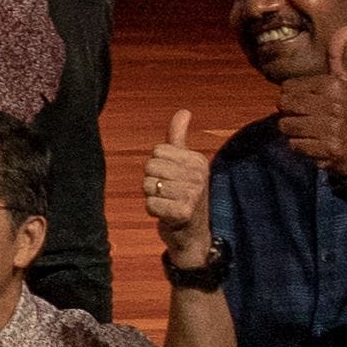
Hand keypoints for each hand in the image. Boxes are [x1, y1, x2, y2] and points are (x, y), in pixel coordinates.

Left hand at [143, 108, 212, 268]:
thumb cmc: (183, 196)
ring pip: (147, 185)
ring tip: (168, 204)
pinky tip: (167, 215)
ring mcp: (192, 193)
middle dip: (152, 182)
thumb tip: (184, 111)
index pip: (157, 151)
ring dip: (152, 198)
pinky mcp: (183, 212)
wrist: (191, 235)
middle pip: (150, 166)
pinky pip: (150, 204)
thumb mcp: (183, 164)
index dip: (156, 167)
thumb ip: (179, 138)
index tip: (171, 179)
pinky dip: (153, 211)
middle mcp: (198, 174)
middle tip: (167, 194)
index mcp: (197, 160)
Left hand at [272, 64, 346, 179]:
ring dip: (293, 131)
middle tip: (304, 117)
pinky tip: (314, 144)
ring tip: (309, 131)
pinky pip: (294, 145)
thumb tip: (345, 28)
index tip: (305, 102)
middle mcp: (334, 105)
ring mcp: (332, 127)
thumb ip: (337, 57)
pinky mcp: (329, 148)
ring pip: (286, 126)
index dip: (292, 96)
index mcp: (334, 85)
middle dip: (289, 113)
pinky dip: (300, 146)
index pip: (287, 87)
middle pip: (283, 105)